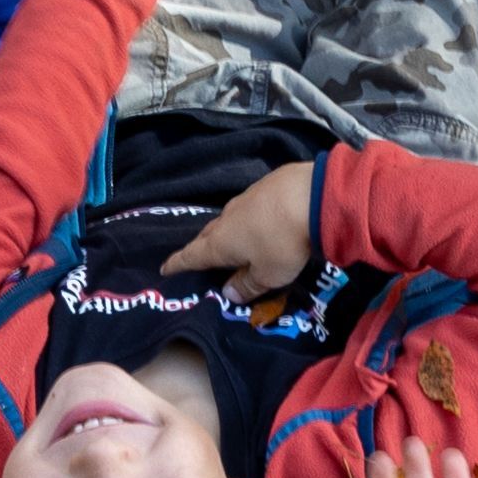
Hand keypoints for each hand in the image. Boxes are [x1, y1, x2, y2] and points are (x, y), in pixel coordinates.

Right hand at [162, 159, 318, 295]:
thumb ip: (247, 285)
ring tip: (230, 241)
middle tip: (197, 257)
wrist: (313, 195)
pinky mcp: (266, 185)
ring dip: (226, 232)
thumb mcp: (268, 275)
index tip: (164, 268)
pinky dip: (248, 218)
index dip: (178, 264)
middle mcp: (227, 218)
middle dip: (201, 247)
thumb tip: (228, 292)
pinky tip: (259, 221)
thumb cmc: (284, 243)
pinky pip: (249, 207)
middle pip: (207, 235)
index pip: (192, 256)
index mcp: (221, 243)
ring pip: (228, 219)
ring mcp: (245, 198)